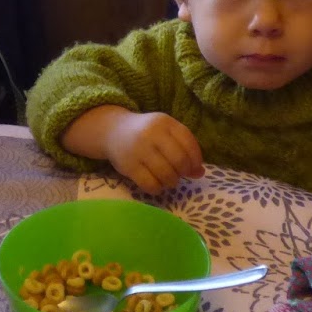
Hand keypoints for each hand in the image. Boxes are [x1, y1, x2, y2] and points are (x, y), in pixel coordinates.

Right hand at [64, 106, 203, 195]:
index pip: (189, 143)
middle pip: (179, 160)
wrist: (112, 131)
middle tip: (179, 175)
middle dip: (183, 172)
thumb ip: (184, 147)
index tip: (194, 168)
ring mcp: (138, 150)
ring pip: (166, 174)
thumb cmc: (145, 133)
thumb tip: (200, 173)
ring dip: (171, 182)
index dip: (196, 160)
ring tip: (168, 180)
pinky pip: (150, 184)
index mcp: (165, 122)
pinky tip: (156, 185)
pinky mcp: (128, 166)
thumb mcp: (165, 132)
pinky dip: (157, 188)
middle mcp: (152, 134)